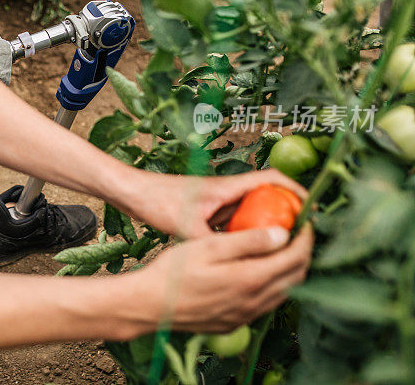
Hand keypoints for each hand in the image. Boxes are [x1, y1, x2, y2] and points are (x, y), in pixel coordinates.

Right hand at [118, 225, 313, 334]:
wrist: (150, 305)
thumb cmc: (174, 271)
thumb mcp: (209, 246)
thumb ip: (248, 240)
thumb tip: (283, 233)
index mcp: (251, 279)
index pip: (295, 256)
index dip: (306, 236)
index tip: (304, 220)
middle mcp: (255, 301)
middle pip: (296, 276)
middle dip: (303, 252)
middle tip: (297, 232)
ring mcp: (246, 315)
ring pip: (285, 291)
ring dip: (290, 269)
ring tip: (281, 249)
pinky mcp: (236, 322)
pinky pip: (267, 303)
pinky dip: (274, 284)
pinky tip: (259, 271)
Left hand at [121, 168, 307, 237]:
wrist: (131, 193)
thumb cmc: (157, 202)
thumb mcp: (187, 227)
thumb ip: (213, 243)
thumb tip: (238, 262)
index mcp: (227, 187)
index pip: (272, 180)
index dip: (296, 191)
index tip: (312, 211)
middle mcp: (226, 191)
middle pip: (266, 197)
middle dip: (286, 214)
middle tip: (300, 241)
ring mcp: (216, 201)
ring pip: (250, 210)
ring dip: (265, 225)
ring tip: (280, 251)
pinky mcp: (206, 211)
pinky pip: (234, 221)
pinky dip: (243, 233)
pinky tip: (245, 255)